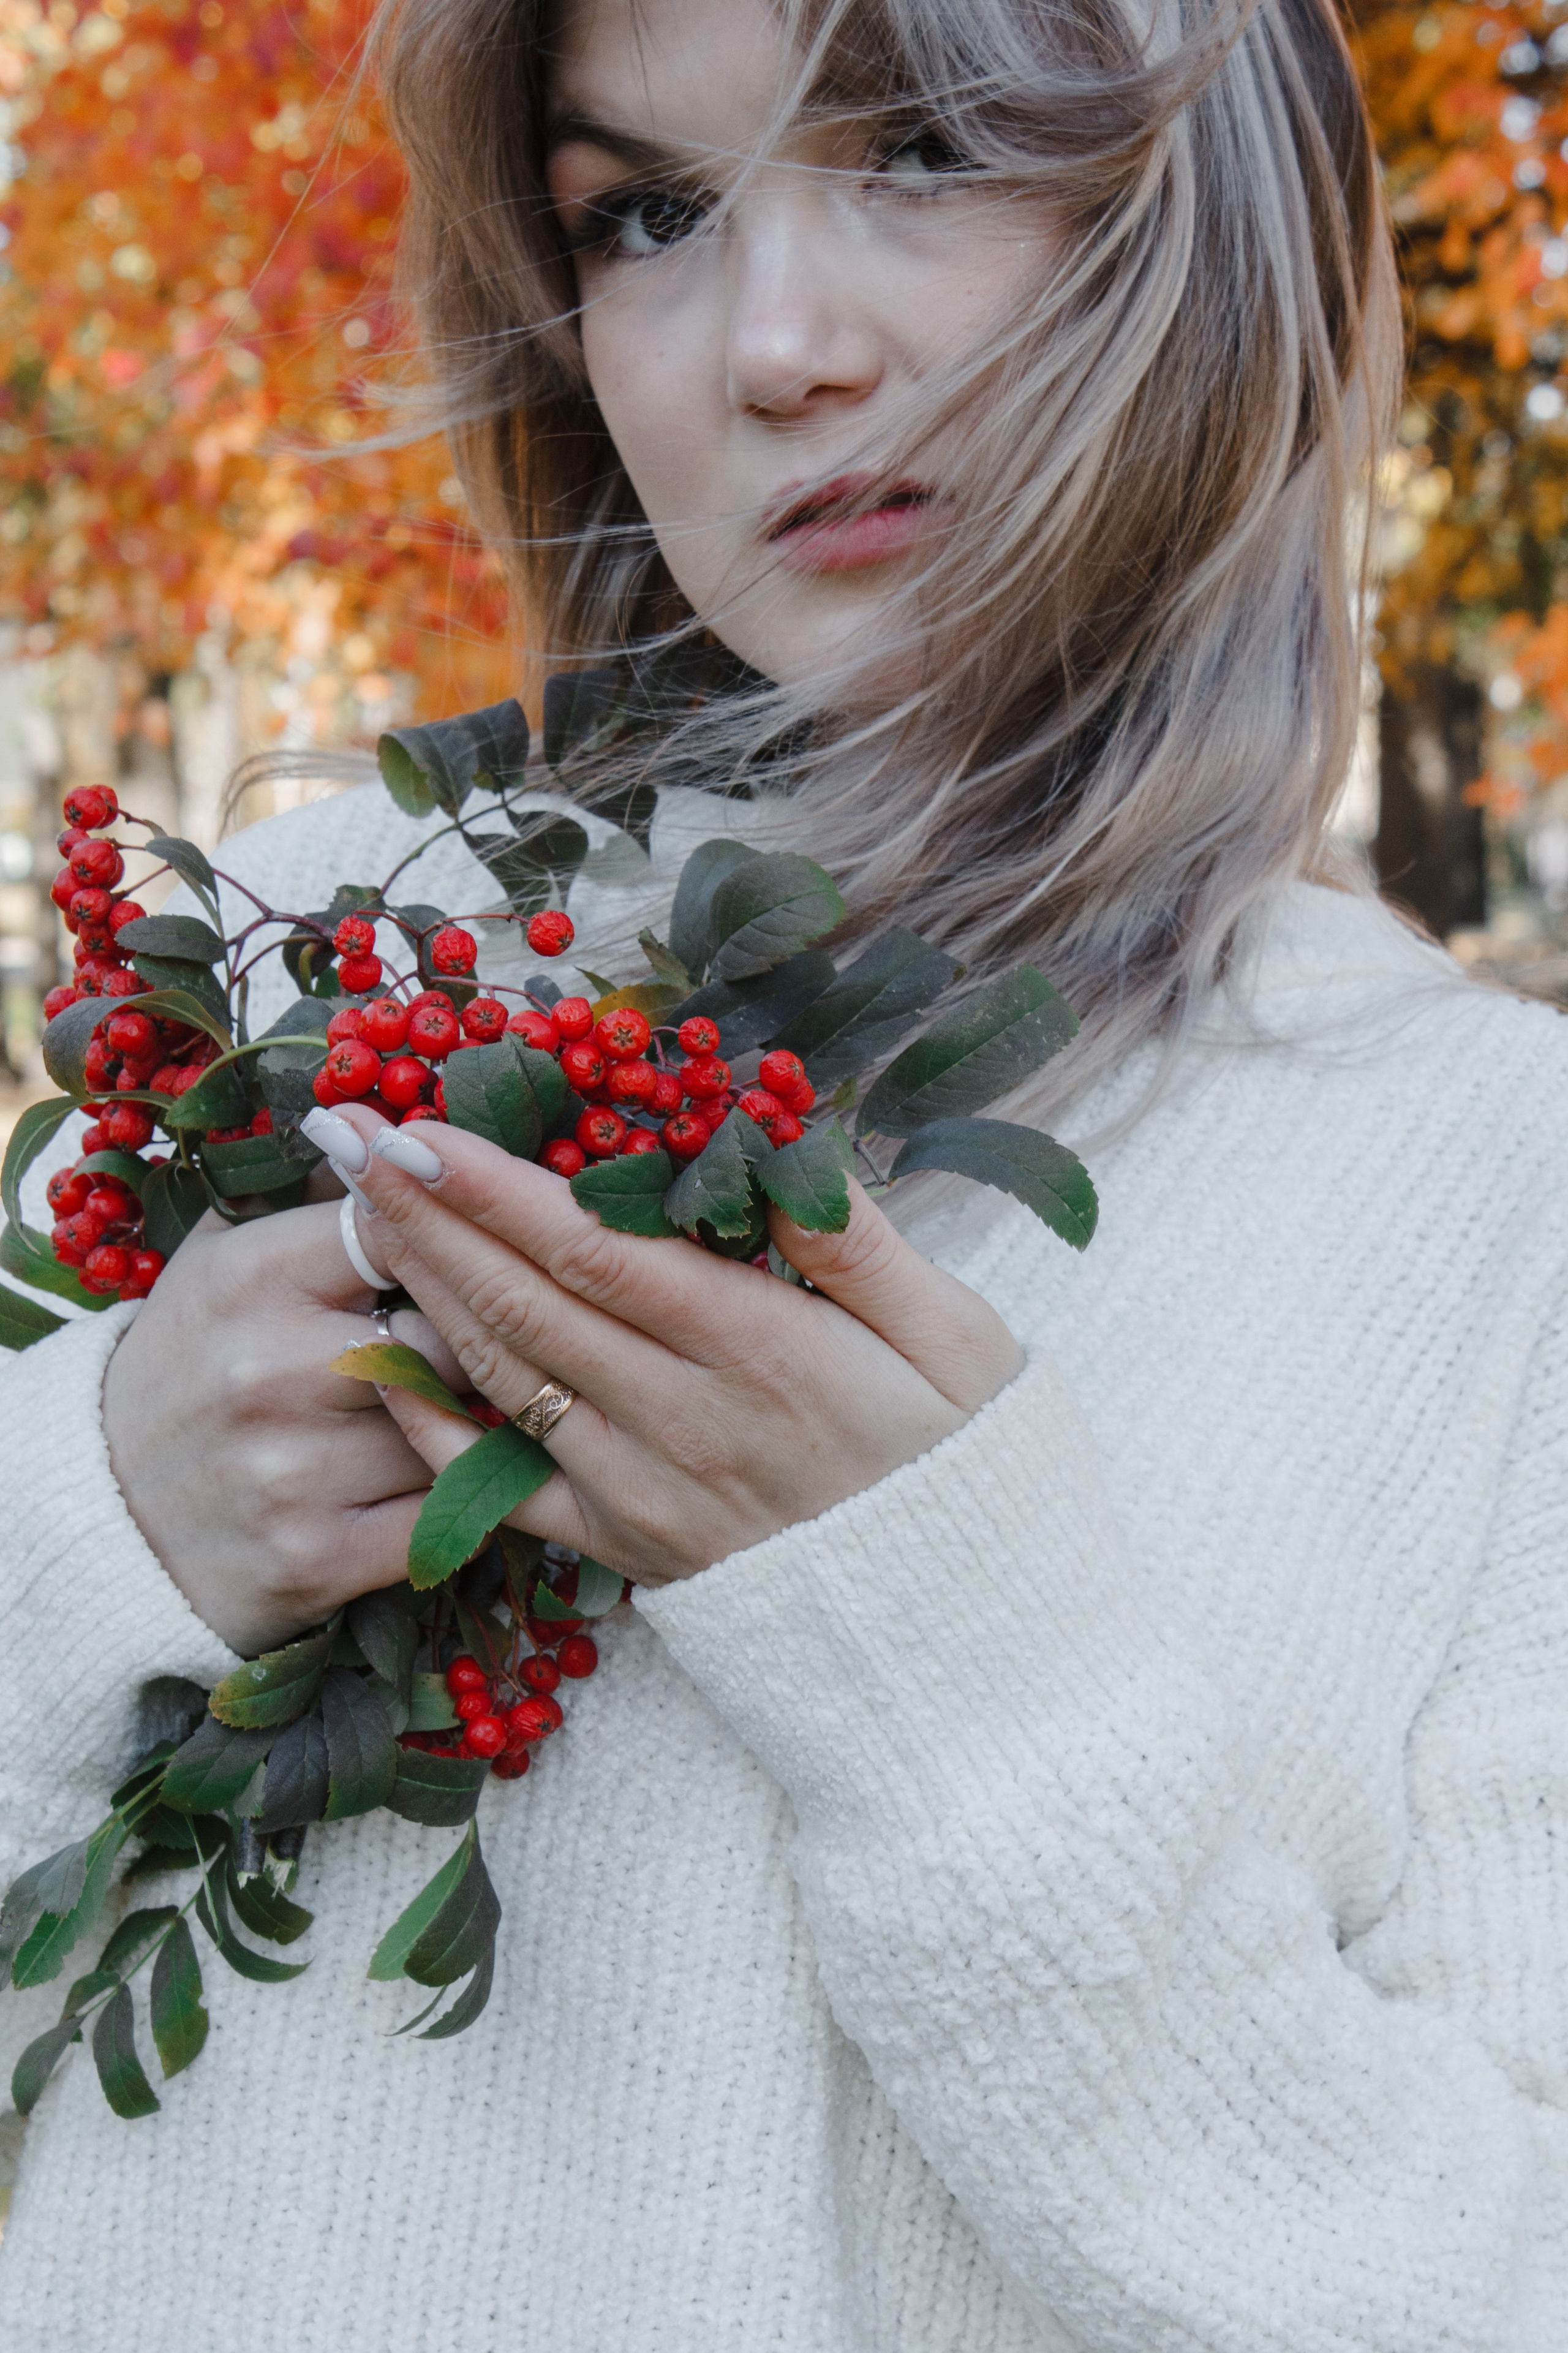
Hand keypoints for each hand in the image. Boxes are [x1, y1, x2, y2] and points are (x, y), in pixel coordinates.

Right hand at [103, 1195, 466, 1653]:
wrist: (105, 1518)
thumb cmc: (192, 1369)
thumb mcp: (222, 1263)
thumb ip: (312, 1201)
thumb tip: (392, 1130)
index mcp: (250, 1279)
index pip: (399, 1226)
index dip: (449, 1237)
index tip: (468, 1249)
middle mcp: (269, 1371)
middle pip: (449, 1334)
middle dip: (474, 1340)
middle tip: (480, 1343)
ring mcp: (293, 1471)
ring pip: (452, 1429)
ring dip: (467, 1425)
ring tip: (454, 1414)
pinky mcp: (318, 1558)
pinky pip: (446, 1518)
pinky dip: (460, 1502)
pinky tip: (447, 1481)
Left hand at [329, 1110, 1025, 1585]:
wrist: (967, 1637)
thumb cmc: (963, 1462)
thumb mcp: (954, 1336)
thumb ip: (857, 1241)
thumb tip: (775, 1143)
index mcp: (761, 1351)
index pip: (599, 1252)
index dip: (499, 1190)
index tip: (422, 1128)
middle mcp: (682, 1420)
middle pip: (526, 1302)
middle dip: (429, 1216)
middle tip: (352, 1140)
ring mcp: (642, 1492)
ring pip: (503, 1376)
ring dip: (422, 1287)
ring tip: (362, 1213)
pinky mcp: (626, 1548)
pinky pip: (504, 1487)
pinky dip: (436, 1422)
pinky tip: (389, 1359)